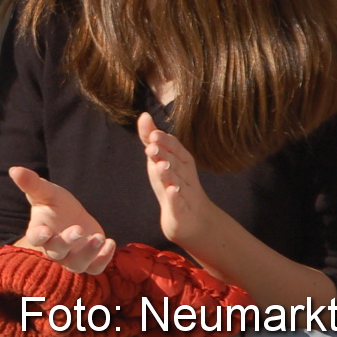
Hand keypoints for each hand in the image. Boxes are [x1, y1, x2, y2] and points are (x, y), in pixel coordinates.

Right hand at [9, 165, 115, 274]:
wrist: (73, 216)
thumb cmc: (55, 203)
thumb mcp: (46, 191)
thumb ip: (32, 183)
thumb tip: (14, 169)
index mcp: (40, 231)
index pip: (35, 239)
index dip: (39, 236)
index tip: (46, 231)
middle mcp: (53, 248)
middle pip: (57, 252)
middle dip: (68, 241)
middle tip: (80, 229)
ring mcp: (71, 258)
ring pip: (76, 265)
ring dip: (88, 253)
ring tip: (100, 237)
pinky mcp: (88, 261)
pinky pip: (95, 268)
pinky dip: (103, 259)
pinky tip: (110, 243)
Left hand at [139, 112, 219, 247]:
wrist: (192, 220)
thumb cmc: (174, 183)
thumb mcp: (161, 160)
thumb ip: (152, 139)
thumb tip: (144, 115)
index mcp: (182, 162)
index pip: (176, 149)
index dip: (166, 142)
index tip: (153, 135)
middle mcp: (186, 176)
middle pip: (176, 164)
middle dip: (165, 155)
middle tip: (152, 147)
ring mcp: (186, 195)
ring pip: (178, 183)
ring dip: (169, 174)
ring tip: (161, 166)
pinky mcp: (181, 213)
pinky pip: (179, 205)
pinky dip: (176, 199)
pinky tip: (171, 192)